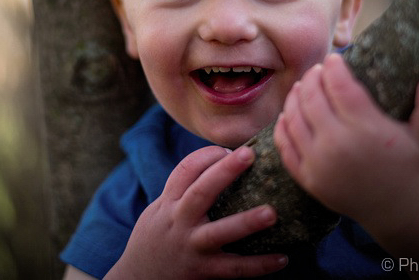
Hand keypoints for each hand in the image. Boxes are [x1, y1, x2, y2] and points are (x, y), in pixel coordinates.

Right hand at [106, 145, 287, 278]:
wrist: (136, 279)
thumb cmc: (156, 238)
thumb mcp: (160, 210)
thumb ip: (183, 192)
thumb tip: (221, 165)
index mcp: (169, 203)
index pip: (185, 171)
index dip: (207, 156)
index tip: (228, 150)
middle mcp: (179, 222)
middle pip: (201, 192)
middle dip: (223, 172)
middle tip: (249, 154)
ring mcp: (191, 247)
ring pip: (220, 232)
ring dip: (246, 222)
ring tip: (272, 213)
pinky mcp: (202, 272)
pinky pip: (234, 269)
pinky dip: (259, 265)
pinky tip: (282, 258)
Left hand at [273, 53, 418, 233]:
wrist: (396, 211)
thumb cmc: (410, 167)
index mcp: (366, 129)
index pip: (339, 86)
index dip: (333, 68)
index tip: (333, 59)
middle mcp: (338, 145)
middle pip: (311, 98)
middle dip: (311, 78)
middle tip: (316, 71)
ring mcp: (319, 163)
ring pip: (293, 118)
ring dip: (294, 97)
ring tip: (301, 87)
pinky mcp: (307, 179)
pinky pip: (285, 146)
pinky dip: (282, 126)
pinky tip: (286, 114)